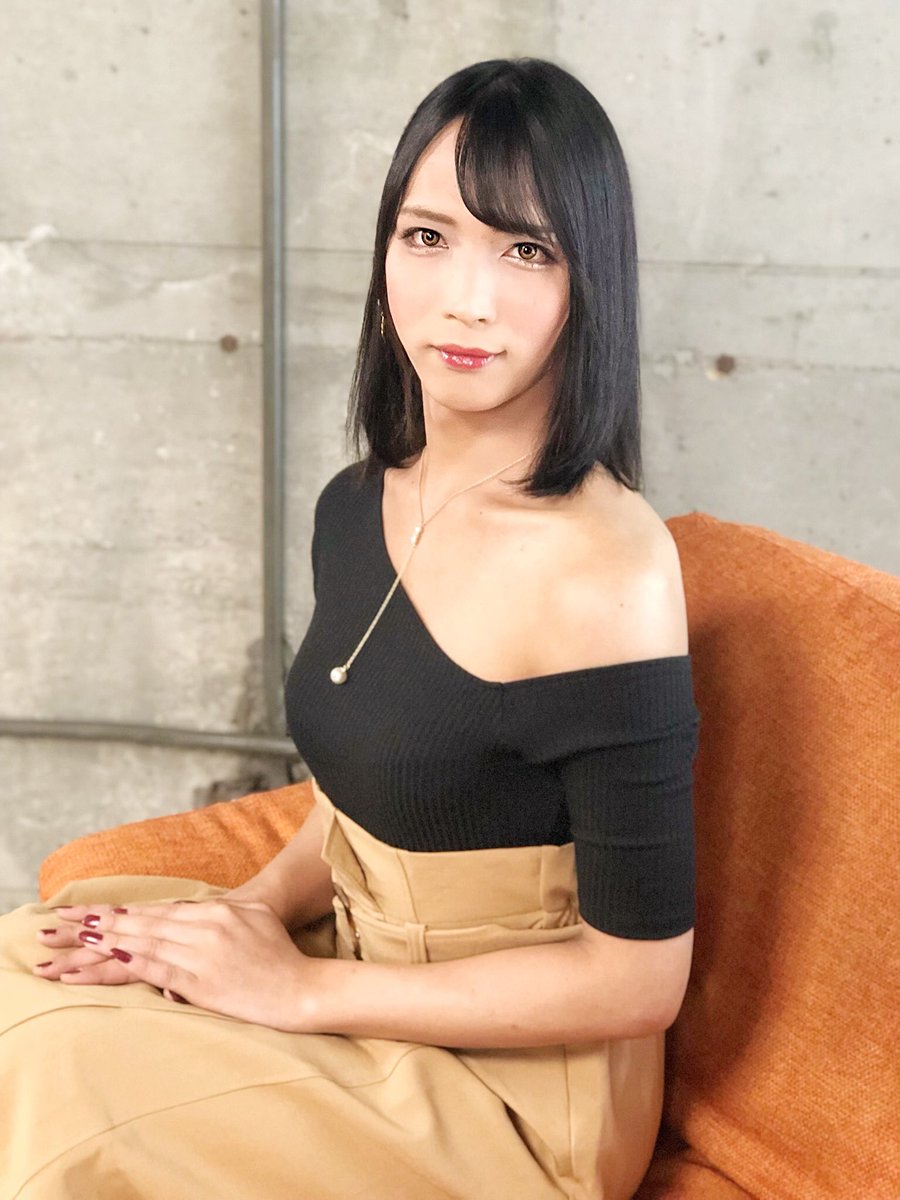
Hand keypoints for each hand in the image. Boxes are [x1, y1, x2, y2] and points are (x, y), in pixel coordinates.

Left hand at [33, 897, 311, 1030]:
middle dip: (101, 922)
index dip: (123, 911)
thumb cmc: (280, 955)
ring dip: (106, 941)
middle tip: (65, 922)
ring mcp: (202, 952)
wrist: (300, 988)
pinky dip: (131, 961)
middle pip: (143, 922)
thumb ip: (221, 915)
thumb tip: (193, 918)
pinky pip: (158, 968)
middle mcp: (204, 926)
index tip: (92, 911)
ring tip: (74, 939)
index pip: (159, 910)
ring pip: (144, 942)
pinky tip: (108, 956)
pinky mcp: (202, 980)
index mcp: (216, 911)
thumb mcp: (253, 920)